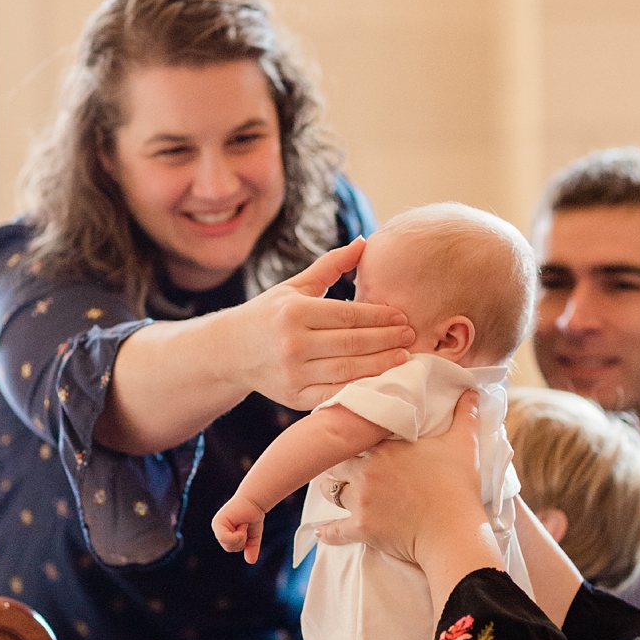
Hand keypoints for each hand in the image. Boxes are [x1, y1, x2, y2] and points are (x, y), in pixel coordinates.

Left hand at [212, 495, 265, 562]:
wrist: (254, 501)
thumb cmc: (253, 515)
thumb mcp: (253, 535)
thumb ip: (251, 547)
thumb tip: (250, 561)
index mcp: (223, 533)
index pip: (232, 548)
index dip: (242, 542)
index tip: (245, 528)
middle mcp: (218, 529)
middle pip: (229, 548)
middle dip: (241, 540)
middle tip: (244, 525)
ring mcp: (216, 525)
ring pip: (228, 545)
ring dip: (240, 536)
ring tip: (241, 523)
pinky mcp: (217, 522)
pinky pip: (226, 539)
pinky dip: (238, 535)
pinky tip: (240, 523)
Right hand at [228, 238, 414, 409]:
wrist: (229, 351)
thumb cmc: (267, 315)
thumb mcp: (295, 286)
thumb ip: (330, 266)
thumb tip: (364, 242)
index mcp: (294, 312)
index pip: (349, 315)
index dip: (380, 316)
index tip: (402, 315)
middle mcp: (293, 343)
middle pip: (353, 342)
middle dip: (387, 339)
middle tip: (411, 335)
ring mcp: (293, 373)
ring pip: (349, 370)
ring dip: (381, 365)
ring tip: (403, 357)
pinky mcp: (294, 397)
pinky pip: (336, 393)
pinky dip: (360, 387)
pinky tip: (379, 380)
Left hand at [313, 390, 486, 565]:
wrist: (454, 530)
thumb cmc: (458, 488)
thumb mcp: (463, 446)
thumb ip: (464, 416)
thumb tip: (470, 392)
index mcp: (385, 448)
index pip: (355, 437)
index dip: (352, 438)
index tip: (350, 439)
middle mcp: (366, 471)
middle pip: (338, 463)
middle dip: (338, 463)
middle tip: (339, 464)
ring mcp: (361, 500)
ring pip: (331, 491)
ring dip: (331, 490)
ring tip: (332, 489)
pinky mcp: (361, 528)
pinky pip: (336, 531)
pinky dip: (328, 533)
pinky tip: (322, 532)